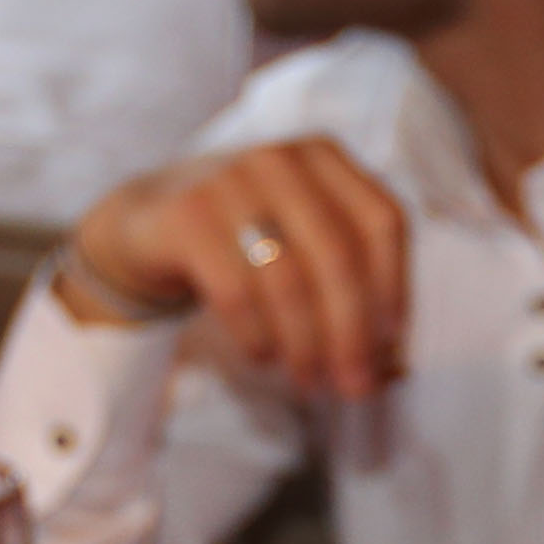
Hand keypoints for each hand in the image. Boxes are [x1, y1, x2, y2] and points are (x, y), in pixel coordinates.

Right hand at [66, 137, 409, 394]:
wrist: (147, 223)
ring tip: (310, 381)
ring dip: (306, 345)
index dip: (396, 288)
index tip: (392, 344)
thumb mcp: (304, 249)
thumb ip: (354, 293)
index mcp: (325, 157)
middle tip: (354, 386)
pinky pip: (236, 291)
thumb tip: (396, 369)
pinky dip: (258, 335)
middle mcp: (281, 158)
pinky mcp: (187, 215)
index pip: (382, 223)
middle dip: (352, 334)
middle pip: (339, 257)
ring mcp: (230, 179)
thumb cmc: (247, 243)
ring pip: (289, 279)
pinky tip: (264, 355)